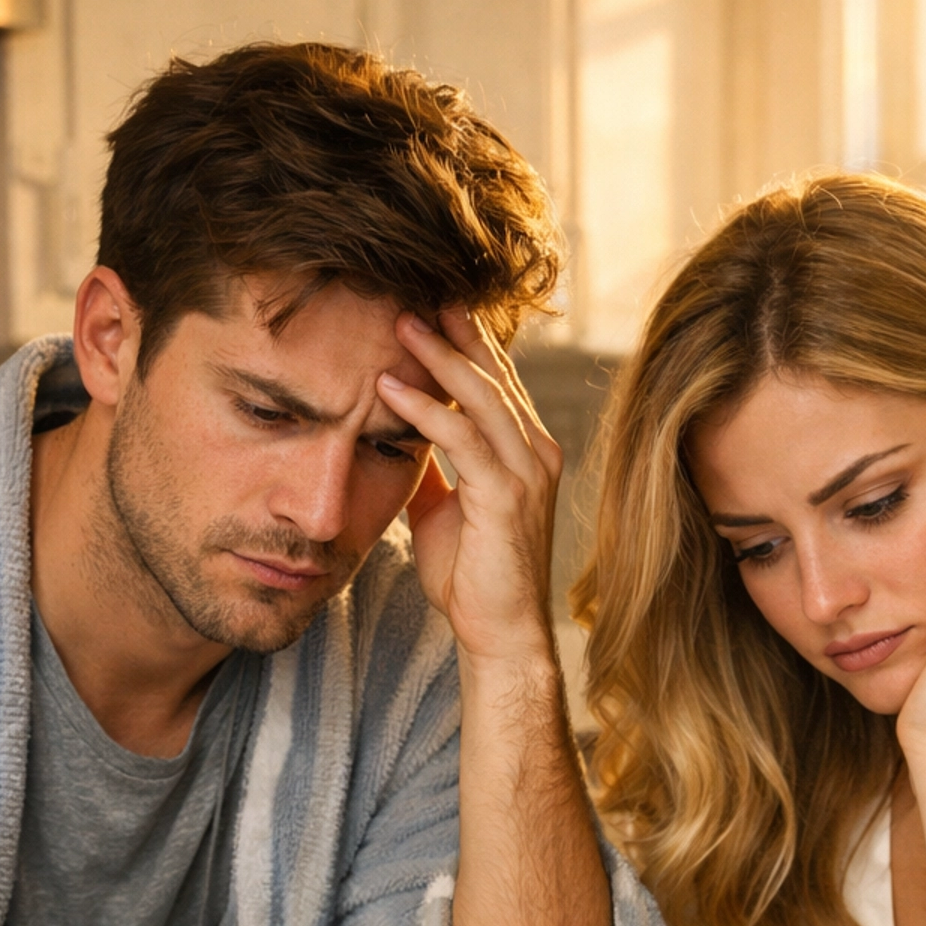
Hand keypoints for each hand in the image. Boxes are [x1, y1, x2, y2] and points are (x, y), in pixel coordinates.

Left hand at [381, 305, 561, 667]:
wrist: (499, 634)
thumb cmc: (473, 578)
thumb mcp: (446, 510)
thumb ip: (434, 469)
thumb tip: (401, 438)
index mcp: (526, 451)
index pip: (496, 381)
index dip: (464, 341)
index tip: (427, 305)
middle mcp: (535, 453)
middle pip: (494, 373)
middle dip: (454, 330)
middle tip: (412, 292)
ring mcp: (526, 473)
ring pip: (481, 396)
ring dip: (437, 356)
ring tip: (398, 323)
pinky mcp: (507, 497)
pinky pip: (463, 438)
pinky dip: (425, 409)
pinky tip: (389, 388)